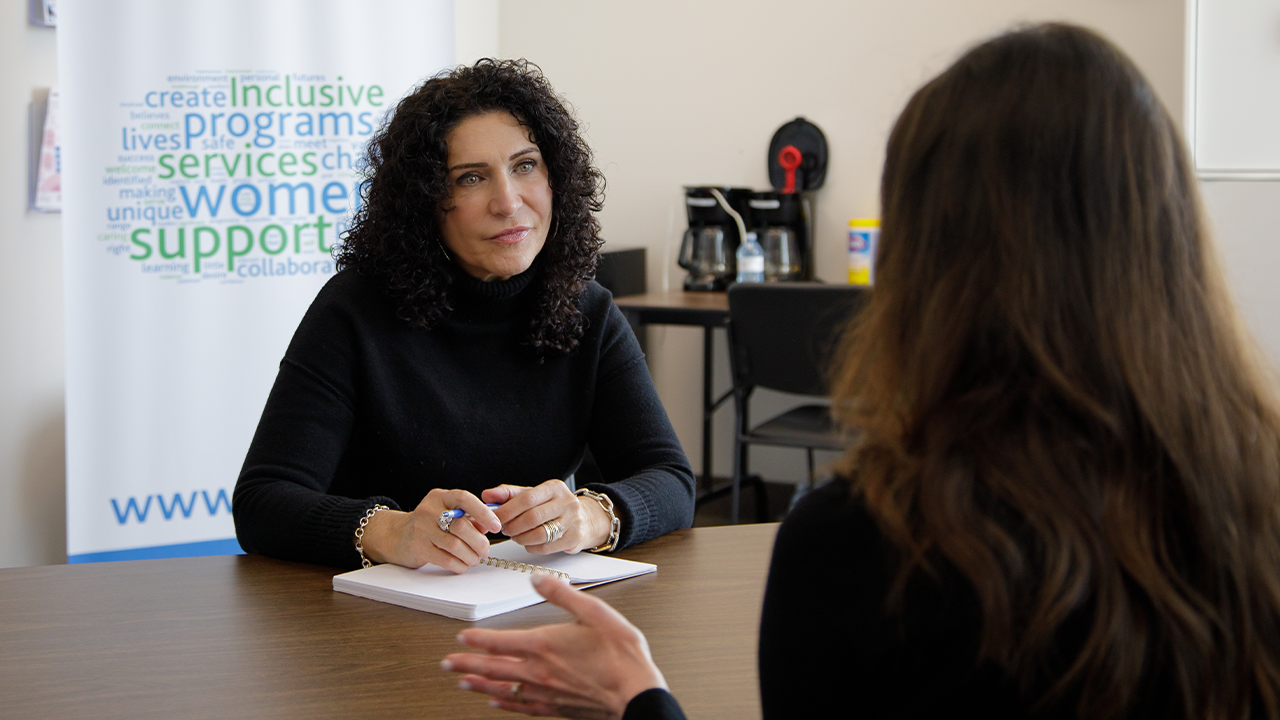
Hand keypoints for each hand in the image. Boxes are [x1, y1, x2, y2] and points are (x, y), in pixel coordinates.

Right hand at [360, 488, 501, 572]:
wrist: (397, 535)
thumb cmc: (428, 524)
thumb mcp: (447, 513)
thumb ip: (468, 518)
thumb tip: (488, 526)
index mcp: (440, 497)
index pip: (464, 499)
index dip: (483, 512)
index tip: (496, 525)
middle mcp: (429, 510)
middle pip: (461, 526)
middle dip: (479, 541)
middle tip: (485, 549)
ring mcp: (421, 529)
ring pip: (454, 545)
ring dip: (470, 555)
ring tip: (475, 559)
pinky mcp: (418, 547)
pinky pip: (445, 559)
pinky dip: (459, 564)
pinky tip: (462, 565)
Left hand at [443, 573, 667, 718]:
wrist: (636, 694)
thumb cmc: (620, 656)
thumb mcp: (595, 613)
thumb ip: (562, 595)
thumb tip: (538, 579)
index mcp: (545, 645)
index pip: (500, 642)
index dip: (478, 639)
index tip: (462, 637)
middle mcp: (539, 671)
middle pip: (493, 668)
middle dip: (467, 665)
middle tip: (447, 663)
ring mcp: (546, 692)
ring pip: (502, 689)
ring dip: (479, 685)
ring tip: (463, 682)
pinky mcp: (556, 708)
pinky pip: (522, 706)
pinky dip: (505, 704)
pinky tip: (496, 702)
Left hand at [484, 481, 609, 554]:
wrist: (584, 518)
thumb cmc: (553, 506)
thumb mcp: (533, 494)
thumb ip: (509, 494)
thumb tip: (487, 496)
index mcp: (554, 488)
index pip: (527, 498)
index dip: (508, 510)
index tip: (495, 518)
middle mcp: (567, 502)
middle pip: (532, 518)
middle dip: (513, 526)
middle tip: (504, 529)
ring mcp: (573, 521)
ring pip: (539, 534)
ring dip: (520, 538)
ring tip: (515, 536)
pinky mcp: (574, 538)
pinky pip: (546, 547)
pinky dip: (531, 547)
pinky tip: (527, 542)